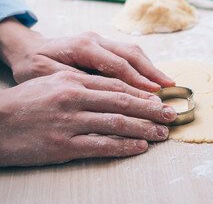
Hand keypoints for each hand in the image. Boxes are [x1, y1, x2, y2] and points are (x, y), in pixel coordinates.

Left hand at [0, 18, 173, 91]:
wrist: (30, 50)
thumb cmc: (36, 65)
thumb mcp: (47, 76)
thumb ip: (77, 81)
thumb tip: (108, 94)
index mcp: (83, 47)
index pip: (117, 64)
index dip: (137, 80)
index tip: (154, 93)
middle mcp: (95, 40)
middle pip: (131, 54)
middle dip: (152, 72)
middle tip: (169, 87)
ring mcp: (101, 41)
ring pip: (133, 52)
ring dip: (151, 68)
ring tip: (167, 83)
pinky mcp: (104, 46)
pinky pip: (128, 54)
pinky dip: (143, 66)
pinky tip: (152, 78)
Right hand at [0, 71, 176, 166]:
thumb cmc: (26, 101)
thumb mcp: (54, 82)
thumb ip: (84, 83)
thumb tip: (115, 90)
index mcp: (74, 80)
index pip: (117, 86)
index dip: (142, 93)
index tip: (160, 99)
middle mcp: (74, 98)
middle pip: (123, 103)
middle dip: (151, 110)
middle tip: (170, 115)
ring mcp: (70, 122)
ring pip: (117, 124)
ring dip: (144, 129)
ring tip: (162, 134)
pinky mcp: (63, 145)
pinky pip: (101, 145)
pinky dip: (124, 146)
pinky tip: (139, 147)